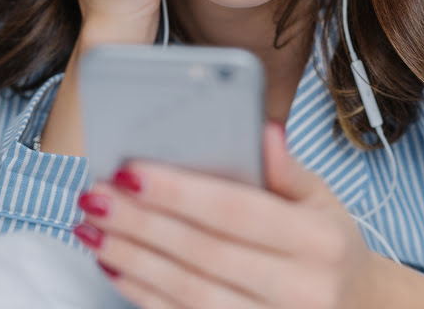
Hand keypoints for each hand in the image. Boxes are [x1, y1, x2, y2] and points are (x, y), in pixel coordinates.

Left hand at [75, 124, 379, 307]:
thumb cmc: (330, 247)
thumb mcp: (324, 201)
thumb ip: (288, 169)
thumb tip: (262, 131)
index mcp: (320, 242)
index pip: (237, 211)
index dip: (179, 192)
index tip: (129, 171)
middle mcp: (300, 290)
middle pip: (203, 253)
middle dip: (141, 222)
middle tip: (95, 196)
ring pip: (187, 293)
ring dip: (132, 259)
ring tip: (93, 228)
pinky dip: (143, 292)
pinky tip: (115, 264)